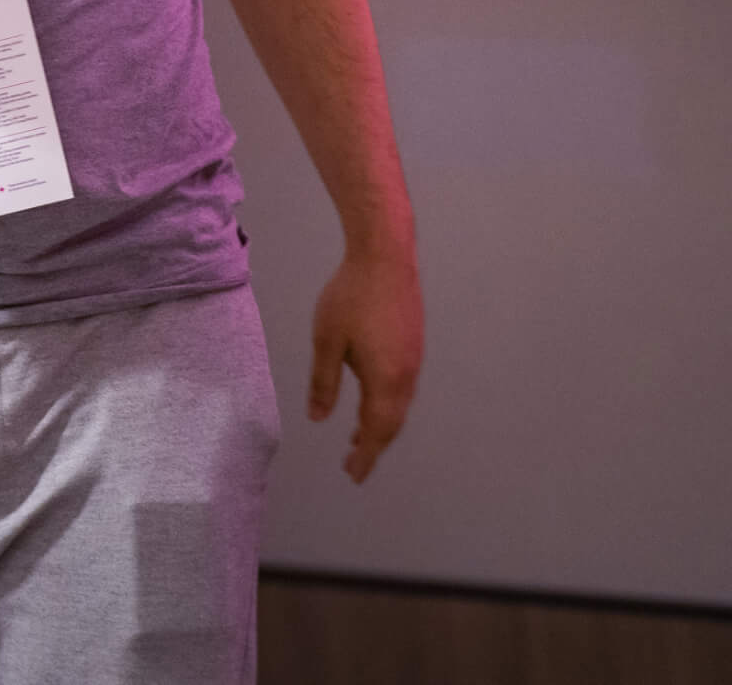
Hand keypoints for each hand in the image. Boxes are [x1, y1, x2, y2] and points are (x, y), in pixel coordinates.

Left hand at [306, 246, 422, 482]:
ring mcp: (414, 359)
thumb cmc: (351, 296)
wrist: (385, 256)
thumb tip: (318, 417)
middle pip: (391, 424)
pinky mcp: (413, 343)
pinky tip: (371, 395)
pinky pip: (402, 387)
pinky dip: (386, 403)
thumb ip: (323, 382)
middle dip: (372, 445)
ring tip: (358, 435)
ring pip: (399, 405)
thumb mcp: (326, 340)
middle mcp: (406, 376)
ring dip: (380, 424)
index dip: (365, 456)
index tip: (353, 475)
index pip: (376, 432)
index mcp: (385, 380)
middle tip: (353, 462)